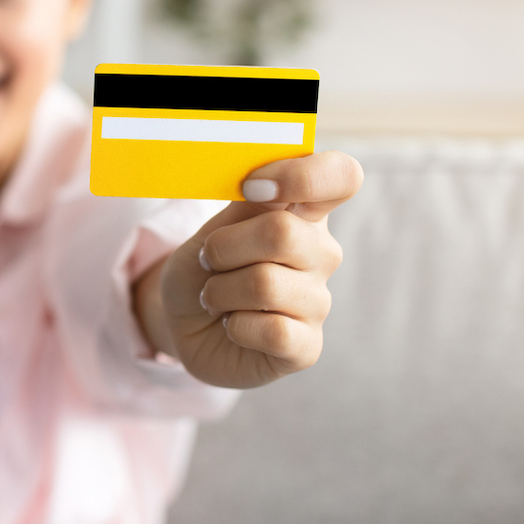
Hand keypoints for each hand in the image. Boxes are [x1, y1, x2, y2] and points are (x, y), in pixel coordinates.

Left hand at [139, 151, 363, 388]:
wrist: (183, 324)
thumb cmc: (203, 270)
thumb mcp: (212, 229)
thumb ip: (245, 207)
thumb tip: (266, 187)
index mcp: (304, 213)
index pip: (341, 176)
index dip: (301, 175)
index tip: (252, 186)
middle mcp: (321, 254)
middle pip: (282, 232)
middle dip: (223, 247)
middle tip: (209, 261)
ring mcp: (317, 302)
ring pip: (265, 284)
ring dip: (219, 290)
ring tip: (215, 297)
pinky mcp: (307, 347)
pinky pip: (272, 331)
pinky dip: (235, 327)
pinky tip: (232, 327)